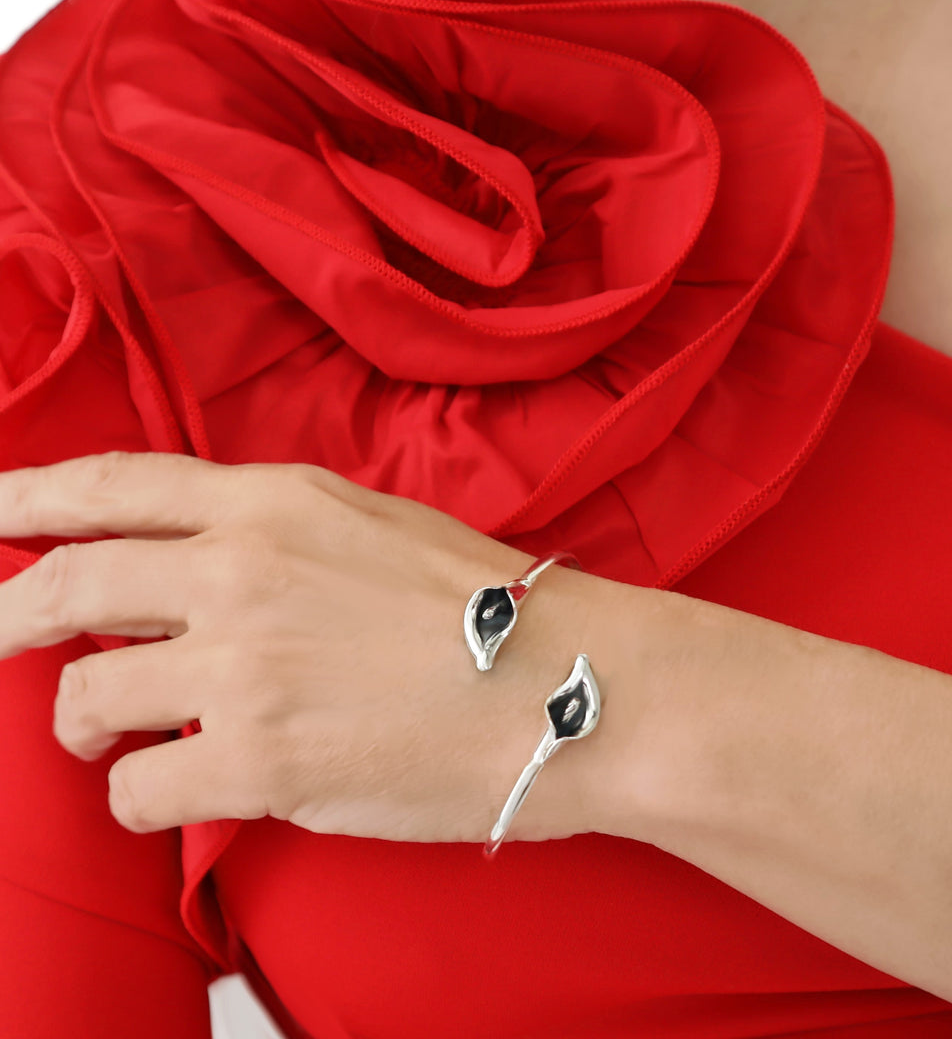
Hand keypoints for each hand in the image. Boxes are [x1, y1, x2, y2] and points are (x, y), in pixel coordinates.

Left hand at [0, 451, 606, 842]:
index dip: (26, 496)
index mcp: (274, 502)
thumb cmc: (490, 606)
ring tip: (108, 735)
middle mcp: (242, 571)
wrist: (568, 682)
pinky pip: (137, 787)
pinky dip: (139, 793)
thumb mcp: (374, 526)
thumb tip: (199, 560)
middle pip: (65, 584)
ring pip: (85, 695)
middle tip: (1, 640)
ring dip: (81, 721)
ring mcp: (244, 665)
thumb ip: (276, 529)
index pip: (112, 486)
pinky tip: (177, 789)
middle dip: (10, 617)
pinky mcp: (260, 761)